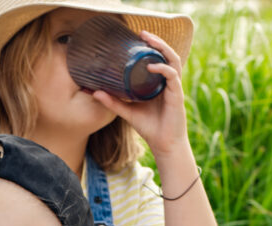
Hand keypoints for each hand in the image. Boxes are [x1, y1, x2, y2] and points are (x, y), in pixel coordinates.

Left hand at [91, 30, 187, 157]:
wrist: (163, 145)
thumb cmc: (149, 127)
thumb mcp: (127, 112)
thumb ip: (113, 102)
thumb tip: (94, 92)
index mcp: (158, 83)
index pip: (157, 59)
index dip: (150, 47)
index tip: (136, 38)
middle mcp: (167, 82)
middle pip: (166, 55)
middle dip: (156, 42)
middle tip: (143, 33)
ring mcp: (174, 87)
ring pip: (173, 61)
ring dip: (162, 49)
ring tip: (149, 41)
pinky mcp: (177, 95)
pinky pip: (173, 76)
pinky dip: (163, 69)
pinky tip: (152, 66)